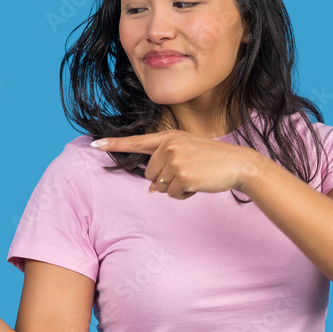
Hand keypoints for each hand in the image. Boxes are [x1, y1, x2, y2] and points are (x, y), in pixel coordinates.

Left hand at [91, 130, 264, 199]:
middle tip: (188, 173)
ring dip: (176, 188)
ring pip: (160, 187)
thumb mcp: (187, 153)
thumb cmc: (212, 160)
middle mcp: (168, 145)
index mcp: (168, 137)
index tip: (94, 144)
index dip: (114, 144)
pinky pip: (172, 194)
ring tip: (195, 178)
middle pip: (149, 174)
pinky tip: (198, 185)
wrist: (238, 164)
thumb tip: (151, 188)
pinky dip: (184, 195)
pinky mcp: (182, 175)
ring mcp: (174, 159)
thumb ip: (166, 164)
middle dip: (165, 180)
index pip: (136, 142)